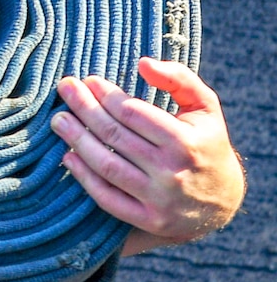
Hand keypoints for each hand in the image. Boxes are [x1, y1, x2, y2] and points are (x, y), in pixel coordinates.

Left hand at [51, 57, 244, 255]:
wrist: (222, 200)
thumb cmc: (205, 143)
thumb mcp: (205, 107)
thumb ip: (179, 79)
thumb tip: (143, 63)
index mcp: (186, 141)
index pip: (133, 113)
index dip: (106, 95)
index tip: (88, 80)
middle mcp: (172, 172)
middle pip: (115, 136)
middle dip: (84, 109)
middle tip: (64, 90)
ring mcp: (159, 199)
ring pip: (107, 166)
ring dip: (77, 140)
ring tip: (59, 120)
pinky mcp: (147, 219)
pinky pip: (107, 198)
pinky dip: (84, 177)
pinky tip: (67, 156)